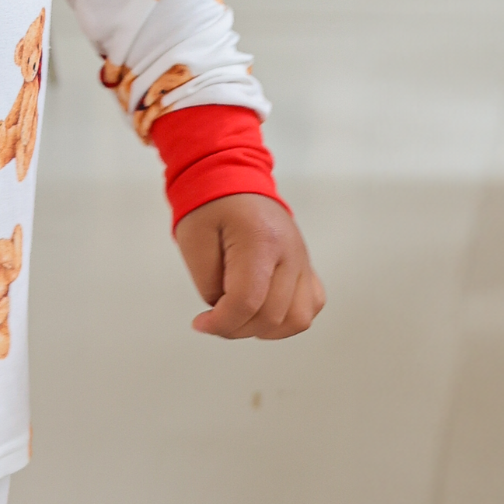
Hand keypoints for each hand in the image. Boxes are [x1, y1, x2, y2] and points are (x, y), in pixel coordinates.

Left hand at [174, 192, 324, 339]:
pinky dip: (287, 319)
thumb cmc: (209, 203)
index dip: (221, 322)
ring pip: (298, 318)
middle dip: (237, 327)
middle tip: (212, 320)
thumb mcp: (193, 239)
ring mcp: (303, 259)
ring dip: (264, 328)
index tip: (200, 324)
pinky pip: (310, 306)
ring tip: (236, 317)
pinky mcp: (307, 265)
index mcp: (260, 239)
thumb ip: (208, 282)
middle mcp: (290, 252)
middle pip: (272, 315)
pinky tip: (260, 312)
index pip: (247, 300)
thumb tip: (225, 311)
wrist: (231, 174)